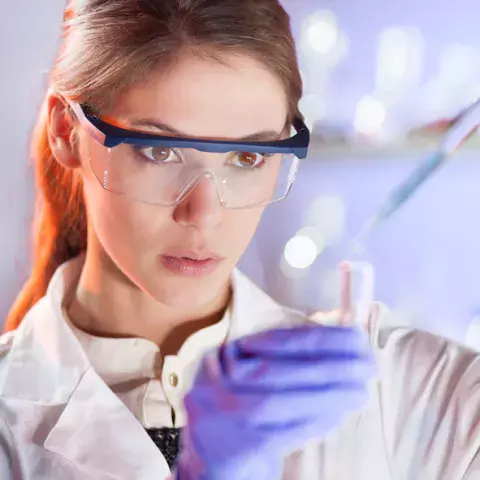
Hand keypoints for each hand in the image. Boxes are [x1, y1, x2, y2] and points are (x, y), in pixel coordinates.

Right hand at [175, 325, 376, 479]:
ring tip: (358, 392)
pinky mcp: (228, 448)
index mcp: (221, 356)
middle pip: (274, 370)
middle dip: (327, 367)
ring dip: (325, 396)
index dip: (316, 338)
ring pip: (276, 401)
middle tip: (367, 367)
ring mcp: (215, 415)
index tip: (354, 337)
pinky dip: (312, 423)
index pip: (272, 339)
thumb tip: (343, 342)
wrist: (213, 466)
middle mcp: (210, 381)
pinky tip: (336, 416)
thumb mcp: (257, 380)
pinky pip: (277, 434)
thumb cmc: (246, 416)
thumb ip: (288, 360)